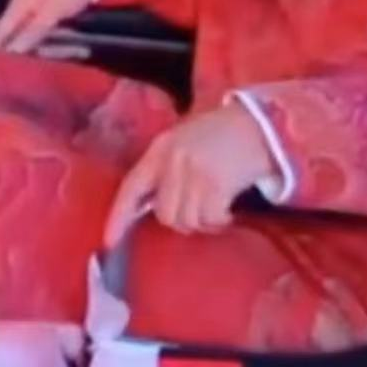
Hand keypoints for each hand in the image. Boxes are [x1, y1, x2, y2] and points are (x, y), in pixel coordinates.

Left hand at [104, 105, 276, 245]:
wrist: (257, 123)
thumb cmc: (219, 135)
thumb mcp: (183, 142)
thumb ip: (165, 169)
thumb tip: (148, 207)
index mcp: (160, 149)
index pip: (131, 187)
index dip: (118, 216)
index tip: (108, 242)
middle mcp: (173, 160)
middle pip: (165, 213)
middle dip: (180, 220)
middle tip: (198, 210)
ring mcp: (195, 171)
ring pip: (187, 220)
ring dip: (203, 222)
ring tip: (215, 208)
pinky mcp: (218, 183)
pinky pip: (210, 219)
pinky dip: (220, 221)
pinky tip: (228, 210)